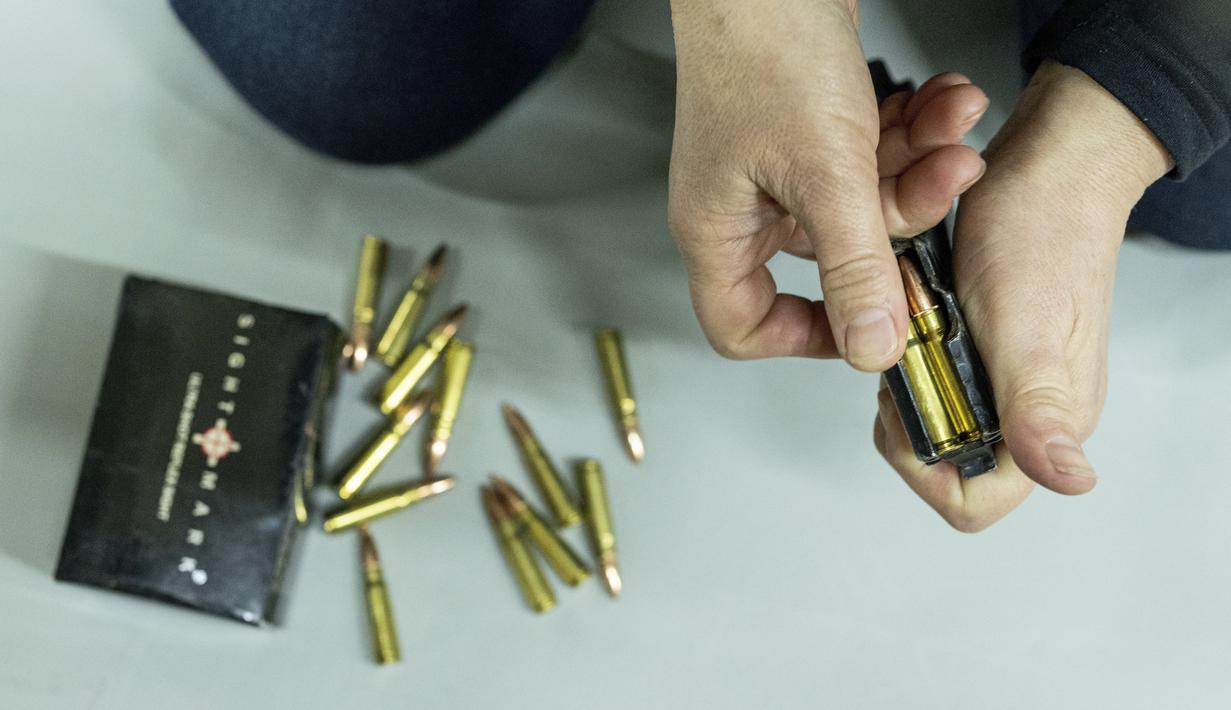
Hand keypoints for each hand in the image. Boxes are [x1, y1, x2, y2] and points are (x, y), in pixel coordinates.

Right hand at [668, 0, 984, 368]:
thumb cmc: (764, 48)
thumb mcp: (823, 174)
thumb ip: (853, 269)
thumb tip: (871, 348)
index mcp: (718, 230)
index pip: (743, 325)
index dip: (803, 339)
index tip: (867, 325)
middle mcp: (745, 206)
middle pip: (833, 259)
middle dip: (899, 219)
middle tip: (945, 185)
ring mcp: (778, 167)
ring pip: (863, 203)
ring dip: (918, 165)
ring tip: (954, 127)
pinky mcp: (810, 130)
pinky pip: (869, 157)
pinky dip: (909, 133)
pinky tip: (940, 101)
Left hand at [874, 62, 1172, 531]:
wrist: (1050, 165)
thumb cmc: (1045, 234)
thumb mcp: (1026, 326)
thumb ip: (1039, 410)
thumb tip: (1070, 480)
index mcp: (1049, 420)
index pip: (973, 499)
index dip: (925, 472)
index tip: (909, 412)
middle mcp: (1027, 409)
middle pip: (942, 462)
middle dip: (909, 419)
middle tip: (904, 360)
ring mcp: (1003, 379)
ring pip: (932, 417)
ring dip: (907, 380)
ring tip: (912, 329)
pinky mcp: (981, 348)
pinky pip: (931, 374)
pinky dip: (911, 350)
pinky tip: (913, 315)